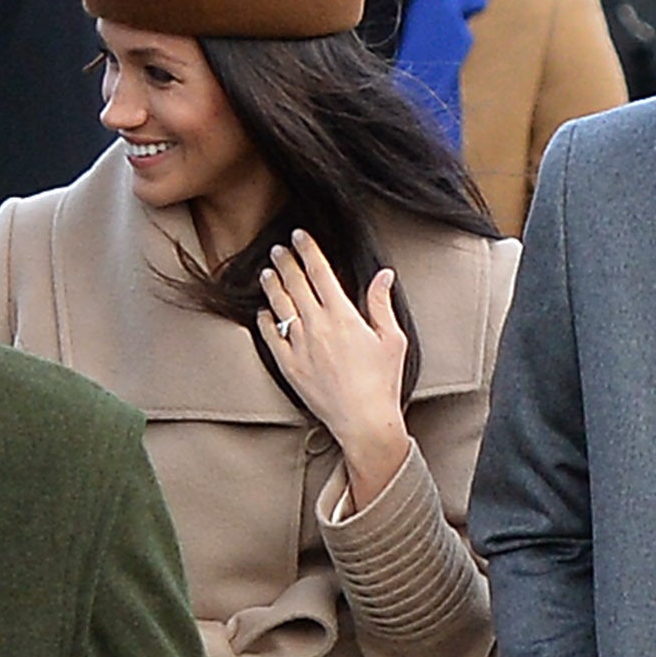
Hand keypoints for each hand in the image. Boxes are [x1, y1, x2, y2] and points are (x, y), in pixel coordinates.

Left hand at [257, 232, 411, 507]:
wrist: (363, 421)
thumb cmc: (382, 382)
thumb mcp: (392, 339)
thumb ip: (381, 304)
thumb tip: (382, 275)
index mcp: (342, 315)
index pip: (319, 271)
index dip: (308, 249)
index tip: (299, 235)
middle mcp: (316, 327)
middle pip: (295, 284)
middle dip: (285, 262)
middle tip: (278, 249)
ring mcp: (299, 347)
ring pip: (280, 307)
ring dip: (272, 286)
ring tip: (267, 272)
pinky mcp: (289, 367)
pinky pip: (270, 338)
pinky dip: (265, 322)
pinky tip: (263, 313)